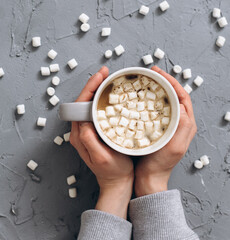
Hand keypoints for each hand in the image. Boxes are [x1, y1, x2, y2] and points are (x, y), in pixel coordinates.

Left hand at [70, 66, 133, 218]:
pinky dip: (102, 101)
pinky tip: (111, 96)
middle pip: (84, 102)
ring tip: (108, 81)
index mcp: (80, 135)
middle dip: (93, 86)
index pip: (80, 105)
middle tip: (106, 74)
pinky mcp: (96, 132)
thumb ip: (89, 141)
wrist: (117, 182)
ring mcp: (88, 131)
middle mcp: (81, 131)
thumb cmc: (112, 171)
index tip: (100, 77)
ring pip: (90, 105)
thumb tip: (83, 122)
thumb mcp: (101, 158)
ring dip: (98, 91)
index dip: (89, 88)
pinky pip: (96, 112)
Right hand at [135, 66, 196, 196]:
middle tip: (152, 73)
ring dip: (158, 90)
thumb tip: (181, 105)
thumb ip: (182, 127)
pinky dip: (151, 100)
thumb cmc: (160, 164)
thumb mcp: (174, 147)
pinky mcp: (159, 128)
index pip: (183, 97)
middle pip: (175, 96)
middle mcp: (180, 123)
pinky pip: (157, 110)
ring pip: (166, 101)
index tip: (159, 74)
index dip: (172, 83)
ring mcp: (169, 125)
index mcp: (186, 125)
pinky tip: (142, 98)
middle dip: (165, 82)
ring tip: (147, 81)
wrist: (150, 177)